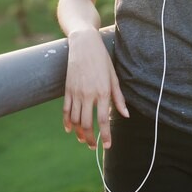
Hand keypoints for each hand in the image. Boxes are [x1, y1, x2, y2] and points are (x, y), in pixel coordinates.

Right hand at [63, 28, 128, 149]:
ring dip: (78, 133)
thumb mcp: (113, 77)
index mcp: (102, 91)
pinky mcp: (67, 89)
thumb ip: (118, 97)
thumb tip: (125, 114)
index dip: (105, 135)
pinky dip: (67, 122)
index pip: (102, 119)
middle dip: (89, 139)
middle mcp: (88, 94)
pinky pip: (66, 110)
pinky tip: (70, 129)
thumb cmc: (102, 59)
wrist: (84, 44)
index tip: (107, 145)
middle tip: (92, 147)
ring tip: (83, 139)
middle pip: (86, 124)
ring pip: (74, 119)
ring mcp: (76, 92)